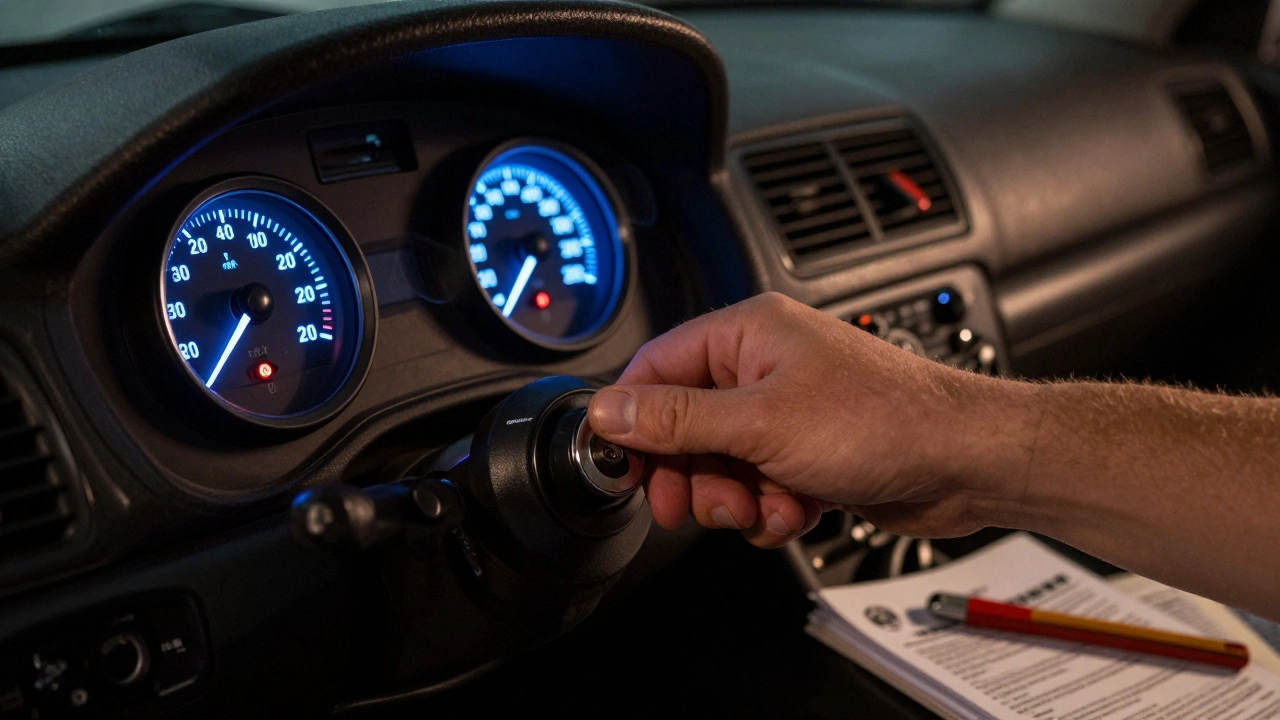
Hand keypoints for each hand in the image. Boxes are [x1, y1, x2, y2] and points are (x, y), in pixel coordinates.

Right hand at [587, 292, 1014, 547]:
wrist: (965, 463)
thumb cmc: (886, 421)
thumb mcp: (761, 424)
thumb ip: (677, 420)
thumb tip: (610, 410)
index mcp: (747, 334)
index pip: (657, 367)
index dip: (632, 419)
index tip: (619, 462)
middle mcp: (764, 368)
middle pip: (684, 425)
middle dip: (690, 473)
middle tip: (690, 504)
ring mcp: (787, 413)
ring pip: (720, 464)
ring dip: (734, 497)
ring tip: (765, 504)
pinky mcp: (807, 453)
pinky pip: (757, 485)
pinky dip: (769, 507)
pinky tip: (796, 510)